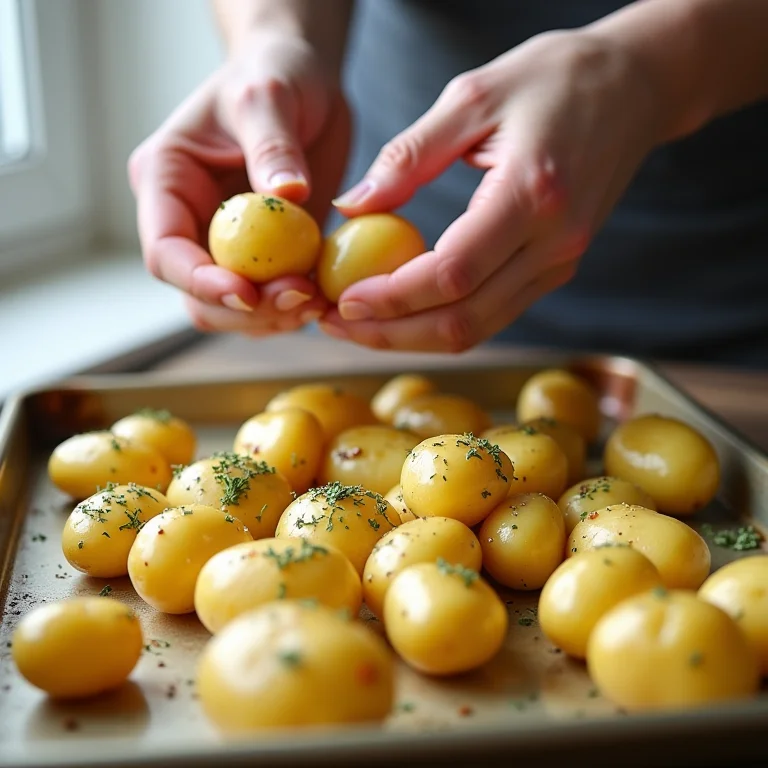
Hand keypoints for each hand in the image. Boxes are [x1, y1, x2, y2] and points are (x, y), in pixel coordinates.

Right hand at [128, 31, 349, 335]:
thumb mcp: (270, 98)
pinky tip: (326, 293)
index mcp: (167, 183)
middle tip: (300, 298)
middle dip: (246, 309)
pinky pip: (272, 300)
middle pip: (197, 296)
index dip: (200, 282)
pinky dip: (296, 307)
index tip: (248, 293)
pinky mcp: (268, 255)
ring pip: (234, 310)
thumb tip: (288, 196)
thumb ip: (273, 148)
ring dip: (273, 317)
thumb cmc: (275, 75)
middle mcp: (190, 221)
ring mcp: (228, 244)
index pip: (165, 252)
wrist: (304, 83)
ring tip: (317, 299)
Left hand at [322, 29, 661, 351]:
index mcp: (532, 194)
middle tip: (334, 323)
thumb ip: (408, 156)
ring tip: (357, 324)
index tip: (340, 300)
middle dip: (390, 333)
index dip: (391, 298)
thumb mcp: (472, 96)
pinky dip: (441, 320)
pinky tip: (402, 309)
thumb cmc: (553, 79)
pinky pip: (492, 313)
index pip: (452, 274)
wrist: (634, 88)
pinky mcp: (556, 268)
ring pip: (477, 329)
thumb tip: (350, 208)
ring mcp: (560, 262)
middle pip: (462, 320)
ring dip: (412, 337)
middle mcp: (554, 243)